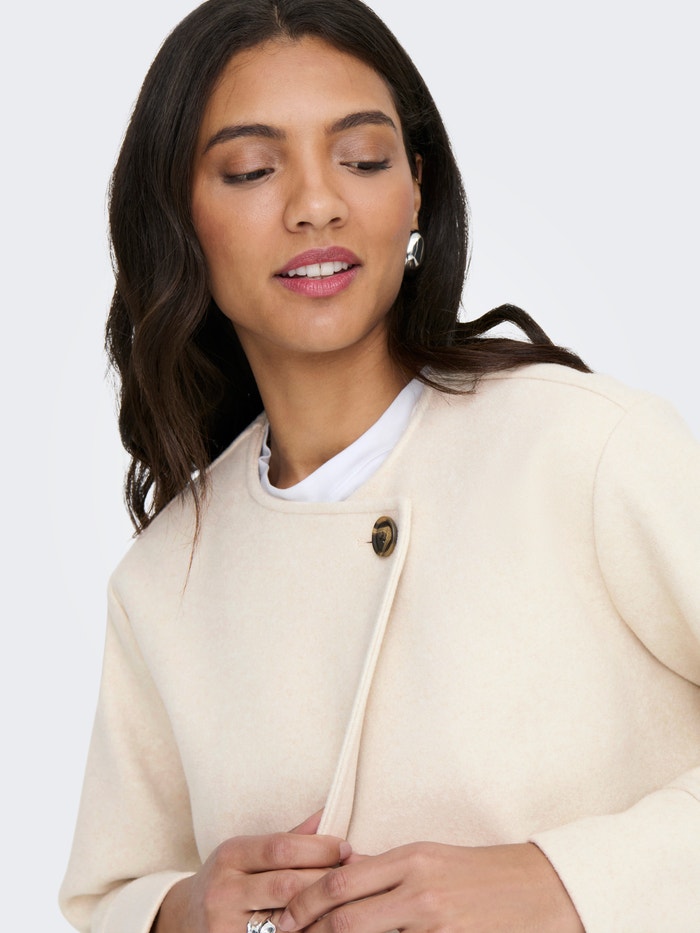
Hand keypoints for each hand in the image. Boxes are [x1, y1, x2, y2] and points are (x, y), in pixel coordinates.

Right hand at [154, 812, 350, 932]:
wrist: (185, 920)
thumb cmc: (229, 880)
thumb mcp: (247, 853)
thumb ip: (289, 837)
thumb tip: (328, 813)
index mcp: (229, 855)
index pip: (280, 848)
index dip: (318, 847)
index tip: (345, 847)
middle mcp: (223, 891)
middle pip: (287, 884)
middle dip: (325, 880)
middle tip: (353, 877)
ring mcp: (224, 927)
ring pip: (286, 919)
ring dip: (320, 911)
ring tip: (345, 903)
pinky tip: (323, 926)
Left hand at [277, 841, 583, 932]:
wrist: (541, 889)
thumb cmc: (481, 873)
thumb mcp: (431, 857)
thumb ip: (386, 870)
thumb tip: (339, 878)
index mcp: (411, 858)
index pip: (341, 881)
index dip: (306, 903)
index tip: (286, 919)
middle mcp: (420, 889)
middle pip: (345, 916)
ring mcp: (437, 922)